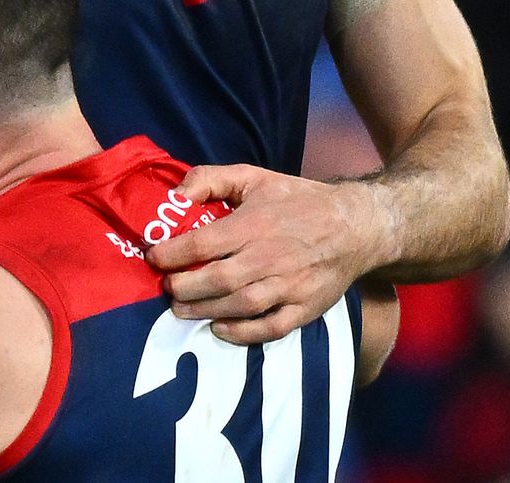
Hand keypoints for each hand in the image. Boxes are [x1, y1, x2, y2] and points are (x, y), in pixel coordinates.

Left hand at [145, 164, 393, 343]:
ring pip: (240, 305)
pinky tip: (220, 329)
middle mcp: (271, 256)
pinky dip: (243, 333)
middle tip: (166, 289)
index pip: (203, 243)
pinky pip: (271, 328)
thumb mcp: (254, 177)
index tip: (154, 257)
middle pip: (218, 279)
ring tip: (181, 310)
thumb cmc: (298, 201)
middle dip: (184, 288)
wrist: (355, 225)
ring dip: (205, 311)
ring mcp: (290, 285)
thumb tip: (177, 196)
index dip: (172, 254)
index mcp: (255, 223)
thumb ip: (211, 179)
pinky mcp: (305, 308)